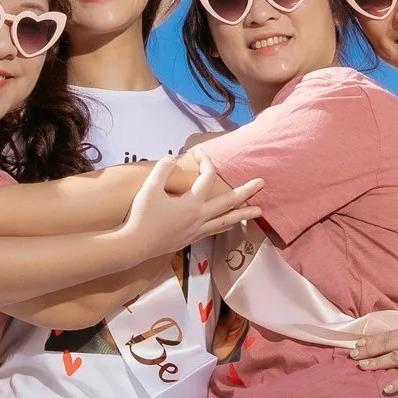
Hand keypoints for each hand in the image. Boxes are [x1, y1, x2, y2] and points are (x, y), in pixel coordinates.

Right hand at [121, 153, 262, 257]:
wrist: (135, 245)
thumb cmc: (142, 216)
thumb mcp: (150, 188)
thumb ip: (163, 170)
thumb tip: (173, 157)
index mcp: (191, 203)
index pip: (206, 178)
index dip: (205, 161)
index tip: (198, 152)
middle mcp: (199, 217)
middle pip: (228, 203)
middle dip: (246, 192)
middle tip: (262, 183)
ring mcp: (197, 230)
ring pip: (226, 221)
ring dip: (243, 214)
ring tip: (259, 211)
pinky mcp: (191, 239)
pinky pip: (215, 230)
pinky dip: (226, 225)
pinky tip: (231, 224)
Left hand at [347, 312, 397, 394]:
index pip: (390, 333)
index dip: (373, 339)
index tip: (358, 342)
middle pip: (386, 343)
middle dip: (368, 350)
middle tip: (351, 355)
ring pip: (394, 356)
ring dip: (376, 362)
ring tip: (362, 367)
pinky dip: (397, 381)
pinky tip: (386, 388)